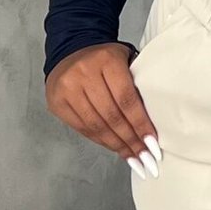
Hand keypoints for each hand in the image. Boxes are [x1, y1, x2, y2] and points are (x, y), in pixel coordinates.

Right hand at [45, 42, 161, 173]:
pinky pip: (83, 128)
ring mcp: (67, 88)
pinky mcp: (57, 102)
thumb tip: (154, 124)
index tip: (153, 144)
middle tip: (147, 158)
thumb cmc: (106, 60)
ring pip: (97, 125)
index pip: (127, 99)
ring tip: (134, 159)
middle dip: (131, 140)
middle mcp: (84, 73)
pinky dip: (101, 141)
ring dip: (118, 145)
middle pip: (112, 116)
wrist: (71, 50)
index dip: (140, 124)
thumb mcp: (126, 61)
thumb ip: (138, 85)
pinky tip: (116, 148)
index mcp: (107, 60)